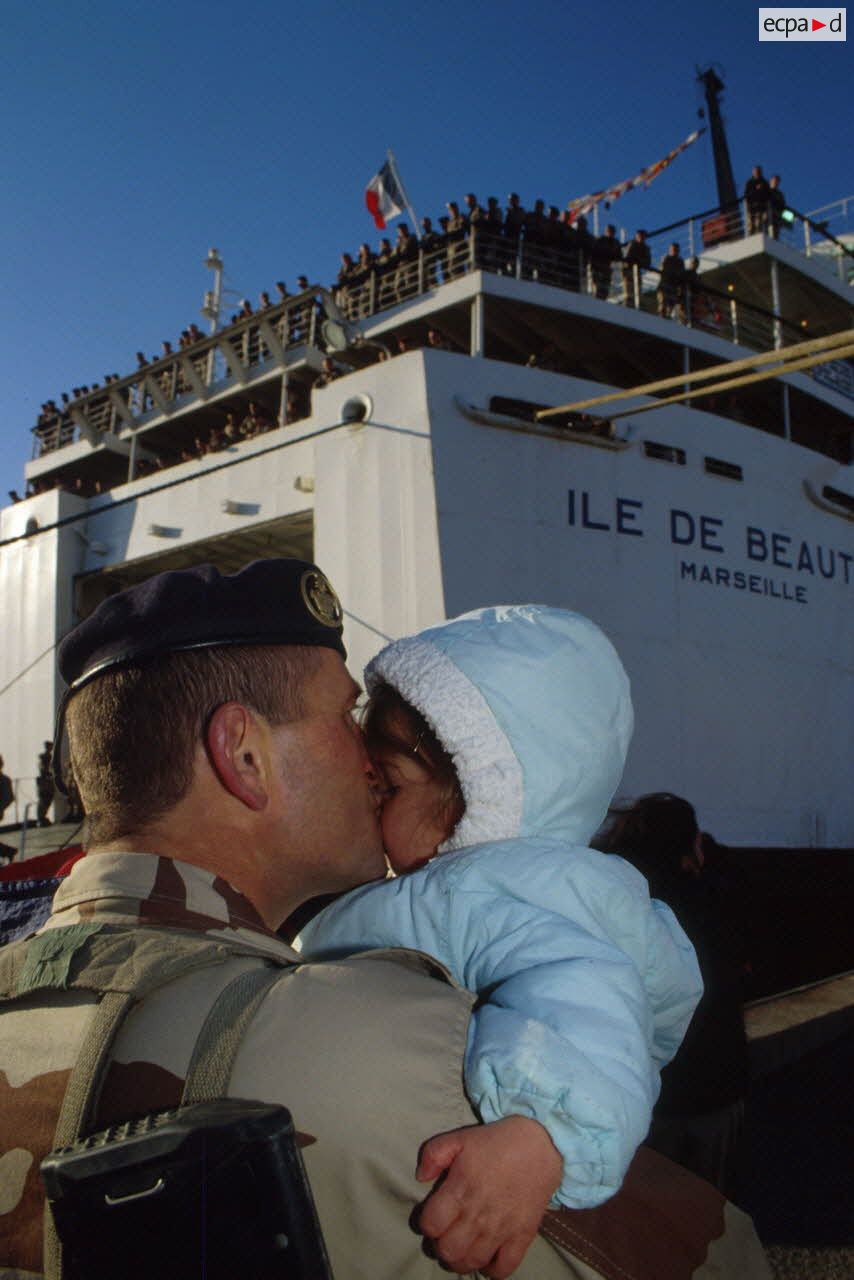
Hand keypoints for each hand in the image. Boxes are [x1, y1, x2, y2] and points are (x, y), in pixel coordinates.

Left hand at [415, 1116, 561, 1277]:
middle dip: (440, 1246)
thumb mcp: (459, 1138)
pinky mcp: (522, 1237)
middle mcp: (477, 1215)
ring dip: (461, 1260)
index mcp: (459, 1190)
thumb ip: (433, 1154)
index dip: (426, 1224)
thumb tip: (420, 1177)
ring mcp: (501, 1229)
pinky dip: (492, 1270)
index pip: (430, 1225)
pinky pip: (503, 1269)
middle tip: (446, 1235)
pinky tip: (487, 1257)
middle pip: (447, 1250)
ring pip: (471, 1263)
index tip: (433, 1218)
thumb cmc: (496, 1141)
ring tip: (463, 1248)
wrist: (540, 1143)